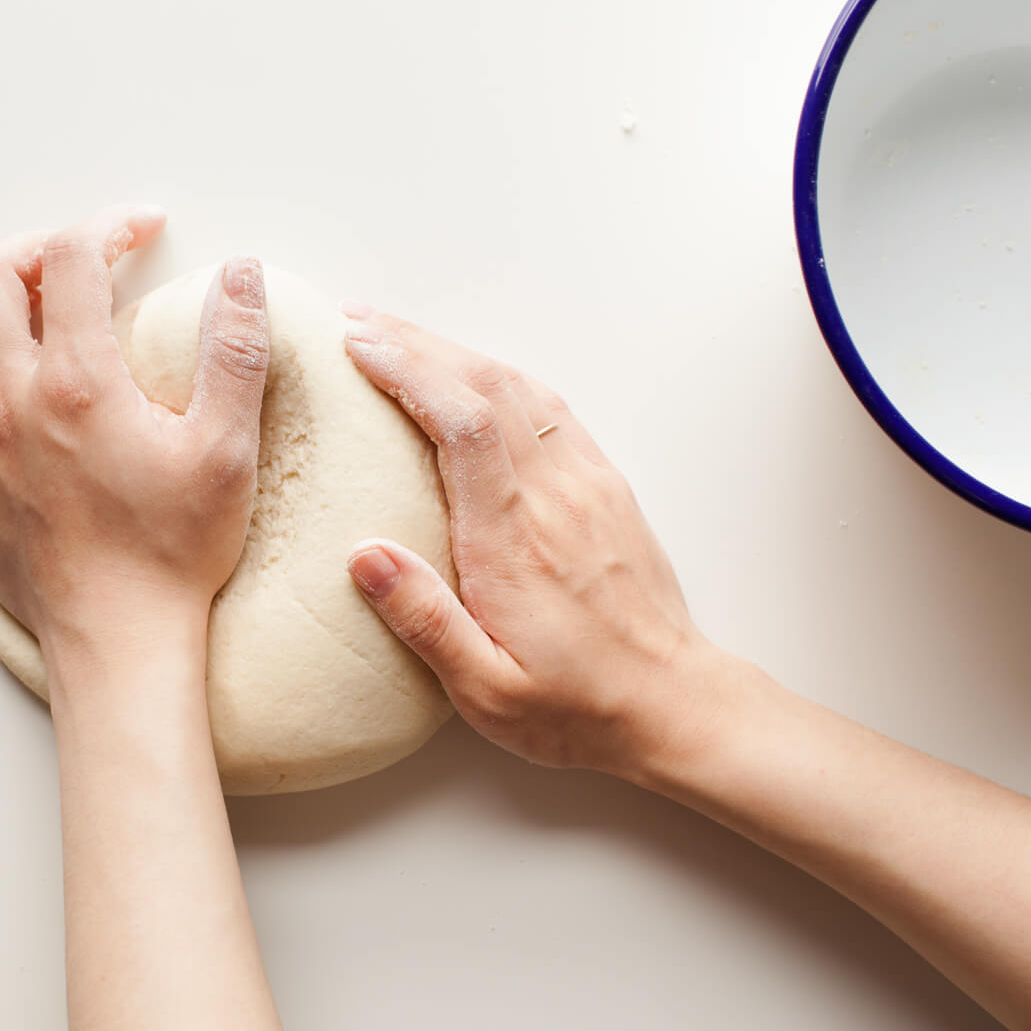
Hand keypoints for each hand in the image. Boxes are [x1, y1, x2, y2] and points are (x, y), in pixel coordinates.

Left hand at [0, 206, 270, 684]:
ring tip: (10, 300)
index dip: (109, 225)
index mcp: (78, 383)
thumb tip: (242, 272)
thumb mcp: (228, 449)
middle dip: (33, 248)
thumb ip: (236, 351)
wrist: (119, 640)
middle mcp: (8, 399)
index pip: (73, 257)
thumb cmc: (174, 552)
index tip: (142, 231)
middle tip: (78, 263)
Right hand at [339, 304, 737, 778]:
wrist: (673, 705)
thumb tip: (364, 556)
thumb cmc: (577, 706)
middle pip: (487, 386)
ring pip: (520, 388)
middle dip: (417, 343)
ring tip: (398, 338)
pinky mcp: (604, 487)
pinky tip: (470, 374)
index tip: (358, 344)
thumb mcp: (486, 691)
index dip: (409, 371)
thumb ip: (424, 621)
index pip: (462, 424)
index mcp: (515, 540)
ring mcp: (586, 484)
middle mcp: (555, 496)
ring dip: (456, 352)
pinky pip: (549, 409)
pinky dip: (499, 377)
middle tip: (357, 323)